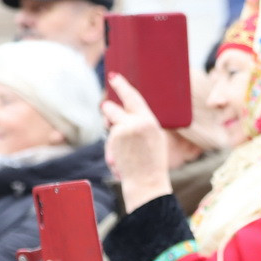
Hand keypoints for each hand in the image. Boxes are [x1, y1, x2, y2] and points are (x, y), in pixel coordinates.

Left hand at [103, 74, 171, 212]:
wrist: (147, 183)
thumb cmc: (150, 167)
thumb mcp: (152, 141)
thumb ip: (139, 125)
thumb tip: (118, 116)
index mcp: (151, 121)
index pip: (134, 98)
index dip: (123, 86)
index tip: (114, 77)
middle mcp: (140, 121)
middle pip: (113, 106)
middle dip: (108, 112)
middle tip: (108, 117)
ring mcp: (128, 127)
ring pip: (108, 121)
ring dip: (110, 133)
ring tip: (122, 152)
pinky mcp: (117, 135)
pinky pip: (108, 138)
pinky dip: (111, 149)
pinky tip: (120, 160)